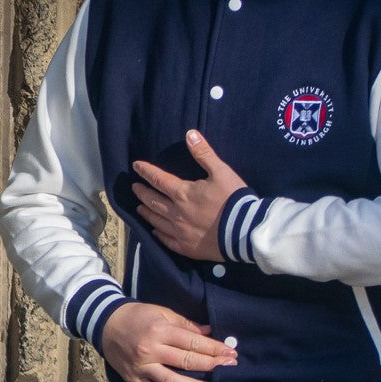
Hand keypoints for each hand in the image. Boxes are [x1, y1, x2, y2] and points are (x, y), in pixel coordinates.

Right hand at [99, 301, 236, 381]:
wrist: (106, 324)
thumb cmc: (137, 316)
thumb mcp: (161, 312)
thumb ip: (185, 324)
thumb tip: (208, 332)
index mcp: (159, 329)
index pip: (192, 342)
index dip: (214, 348)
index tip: (231, 353)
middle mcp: (151, 350)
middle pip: (186, 361)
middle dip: (212, 365)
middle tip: (231, 368)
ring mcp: (143, 368)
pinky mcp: (135, 380)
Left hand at [132, 129, 246, 260]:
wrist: (246, 231)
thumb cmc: (233, 199)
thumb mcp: (221, 171)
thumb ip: (204, 153)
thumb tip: (190, 133)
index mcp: (183, 193)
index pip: (159, 180)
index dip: (146, 171)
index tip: (136, 166)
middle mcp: (177, 213)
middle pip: (153, 201)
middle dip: (142, 193)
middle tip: (134, 188)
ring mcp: (181, 232)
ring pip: (157, 221)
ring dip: (147, 213)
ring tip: (139, 208)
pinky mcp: (188, 248)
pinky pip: (167, 241)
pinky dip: (158, 235)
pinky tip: (154, 232)